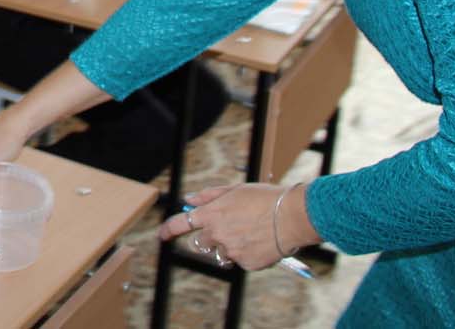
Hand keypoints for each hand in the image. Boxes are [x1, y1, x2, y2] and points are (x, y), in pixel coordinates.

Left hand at [159, 183, 317, 270]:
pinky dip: (248, 254)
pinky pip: (240, 261)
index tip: (162, 235)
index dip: (168, 230)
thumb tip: (190, 199)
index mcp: (211, 213)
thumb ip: (210, 195)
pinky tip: (262, 242)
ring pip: (221, 254)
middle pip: (201, 244)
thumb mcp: (235, 190)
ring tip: (249, 234)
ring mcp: (231, 250)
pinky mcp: (246, 263)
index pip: (180, 223)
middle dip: (208, 239)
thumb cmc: (266, 199)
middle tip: (227, 231)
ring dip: (228, 248)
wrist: (292, 216)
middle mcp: (217, 234)